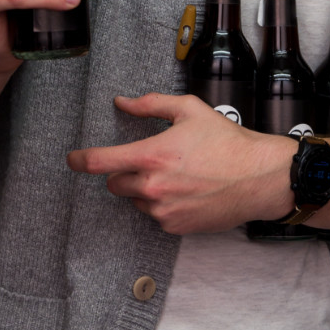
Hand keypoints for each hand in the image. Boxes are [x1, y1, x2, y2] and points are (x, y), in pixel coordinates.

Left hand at [66, 93, 294, 234]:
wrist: (257, 177)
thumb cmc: (226, 141)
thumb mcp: (189, 110)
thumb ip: (151, 105)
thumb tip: (123, 102)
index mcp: (152, 156)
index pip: (102, 162)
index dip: (81, 160)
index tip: (72, 159)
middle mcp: (153, 187)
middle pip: (115, 184)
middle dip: (125, 172)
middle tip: (150, 160)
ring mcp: (163, 211)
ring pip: (136, 200)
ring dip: (145, 189)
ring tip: (177, 175)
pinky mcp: (176, 227)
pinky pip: (156, 215)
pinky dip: (163, 204)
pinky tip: (187, 190)